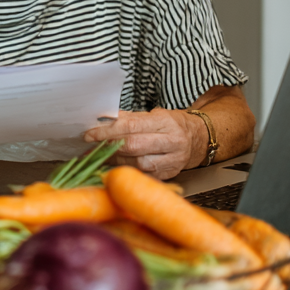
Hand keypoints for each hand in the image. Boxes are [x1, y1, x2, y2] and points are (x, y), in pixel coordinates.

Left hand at [83, 108, 206, 179]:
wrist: (199, 139)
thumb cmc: (171, 124)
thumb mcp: (154, 114)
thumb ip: (129, 118)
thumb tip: (102, 121)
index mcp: (165, 122)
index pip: (131, 125)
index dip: (108, 130)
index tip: (89, 134)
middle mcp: (171, 141)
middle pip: (134, 146)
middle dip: (108, 146)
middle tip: (90, 146)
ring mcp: (172, 161)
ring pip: (137, 163)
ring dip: (114, 161)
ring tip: (99, 157)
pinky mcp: (169, 175)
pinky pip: (144, 175)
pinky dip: (126, 171)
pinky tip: (114, 167)